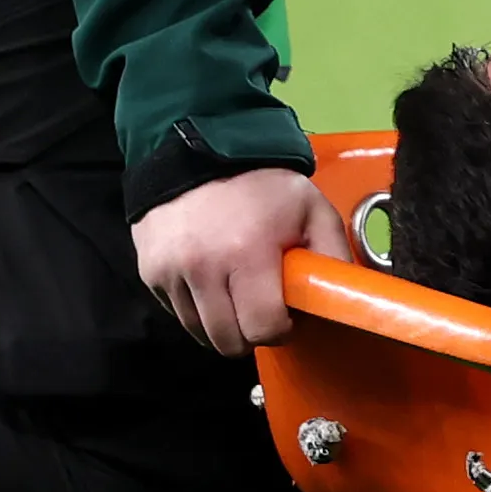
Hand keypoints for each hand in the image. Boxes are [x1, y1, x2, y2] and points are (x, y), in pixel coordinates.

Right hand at [134, 169, 337, 356]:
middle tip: (263, 310)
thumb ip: (332, 255)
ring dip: (223, 325)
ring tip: (237, 295)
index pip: (262, 327)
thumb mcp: (313, 209)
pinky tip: (212, 282)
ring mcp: (170, 272)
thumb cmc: (264, 185)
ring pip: (199, 332)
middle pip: (228, 340)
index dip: (281, 329)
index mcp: (248, 253)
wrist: (200, 151)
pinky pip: (177, 313)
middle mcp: (203, 268)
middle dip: (251, 334)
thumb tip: (341, 299)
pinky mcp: (149, 273)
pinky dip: (197, 309)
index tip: (288, 316)